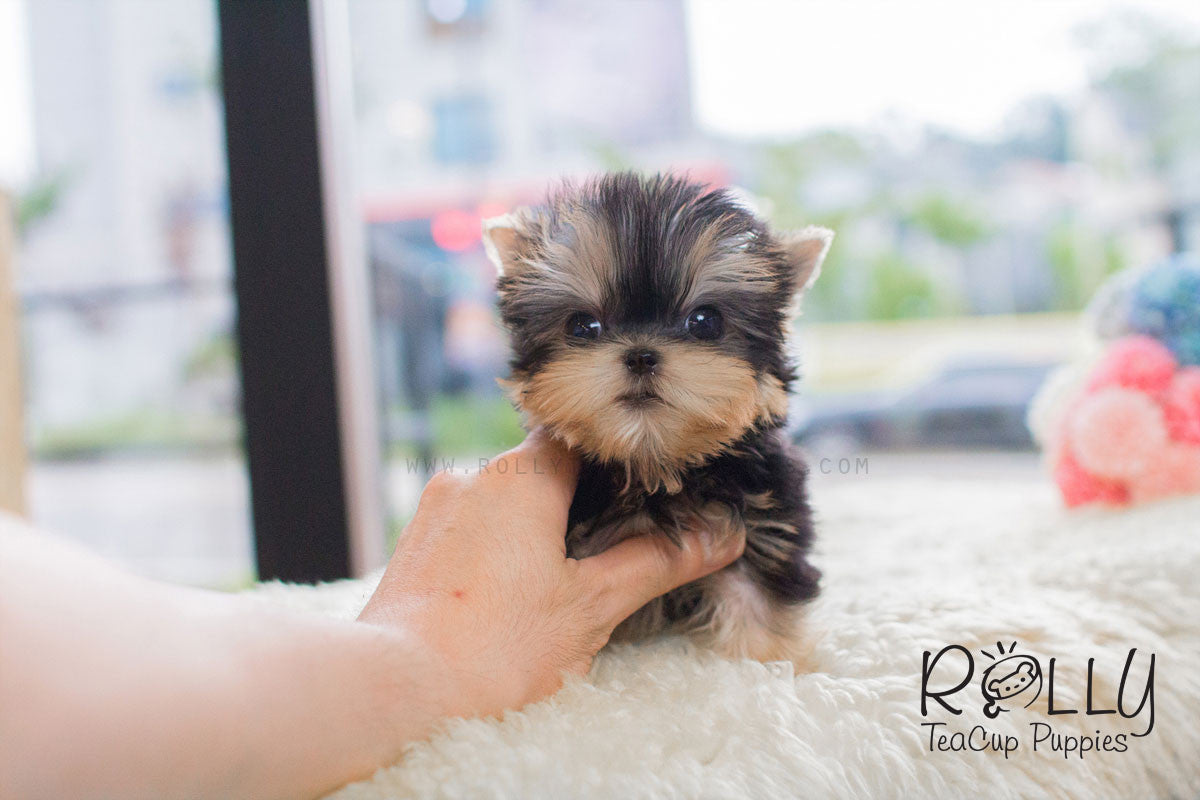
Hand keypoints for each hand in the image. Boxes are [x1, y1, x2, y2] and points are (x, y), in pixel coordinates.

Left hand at [359, 429, 744, 718]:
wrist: (397, 691)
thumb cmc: (496, 648)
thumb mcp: (592, 606)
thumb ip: (656, 561)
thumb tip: (719, 537)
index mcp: (521, 477)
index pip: (579, 438)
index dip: (614, 460)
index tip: (639, 490)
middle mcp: (472, 478)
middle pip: (540, 469)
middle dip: (574, 504)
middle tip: (604, 550)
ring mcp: (435, 510)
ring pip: (500, 500)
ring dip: (531, 528)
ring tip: (555, 581)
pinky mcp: (412, 546)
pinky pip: (467, 528)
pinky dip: (494, 548)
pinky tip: (507, 594)